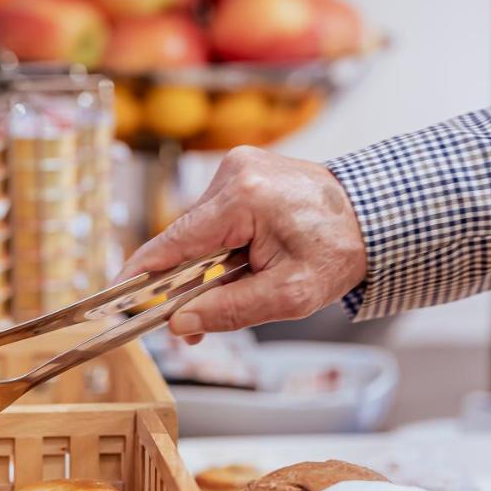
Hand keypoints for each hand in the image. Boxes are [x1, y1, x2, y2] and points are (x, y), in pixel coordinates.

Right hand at [119, 146, 367, 341]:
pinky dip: (224, 245)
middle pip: (186, 238)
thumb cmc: (340, 251)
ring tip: (247, 284)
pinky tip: (247, 263)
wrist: (376, 215)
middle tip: (195, 323)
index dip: (142, 273)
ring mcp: (240, 165)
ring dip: (210, 263)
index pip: (174, 241)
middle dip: (187, 281)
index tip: (114, 295)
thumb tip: (181, 325)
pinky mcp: (246, 170)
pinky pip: (218, 216)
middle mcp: (235, 172)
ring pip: (201, 229)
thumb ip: (231, 311)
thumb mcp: (290, 295)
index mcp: (243, 198)